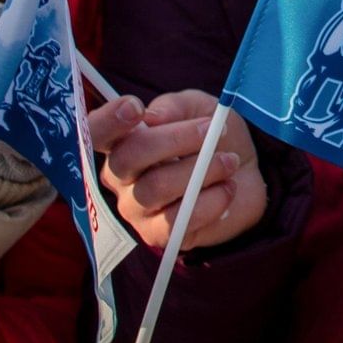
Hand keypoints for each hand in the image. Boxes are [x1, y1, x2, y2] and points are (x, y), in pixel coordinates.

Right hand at [96, 89, 265, 250]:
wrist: (246, 173)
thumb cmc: (211, 137)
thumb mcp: (198, 108)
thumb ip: (174, 107)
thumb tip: (152, 117)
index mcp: (122, 142)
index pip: (96, 132)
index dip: (108, 120)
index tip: (136, 108)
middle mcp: (120, 177)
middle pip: (127, 158)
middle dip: (174, 139)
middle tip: (210, 130)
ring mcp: (136, 209)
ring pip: (156, 187)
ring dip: (201, 170)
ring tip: (229, 160)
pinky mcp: (159, 235)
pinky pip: (177, 219)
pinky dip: (211, 200)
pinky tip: (228, 187)